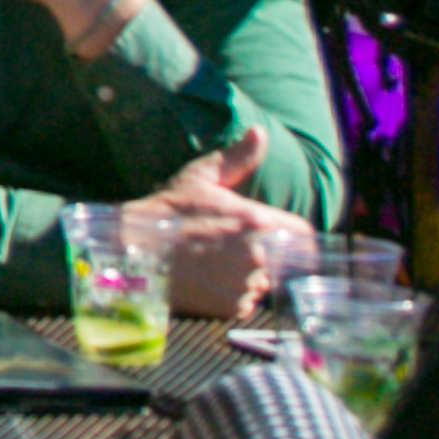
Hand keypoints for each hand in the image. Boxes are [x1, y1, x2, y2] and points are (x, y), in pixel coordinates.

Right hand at [134, 137, 308, 319]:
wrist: (136, 251)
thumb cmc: (168, 211)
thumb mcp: (201, 176)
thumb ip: (238, 157)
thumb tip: (261, 131)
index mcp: (257, 222)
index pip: (303, 235)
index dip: (292, 234)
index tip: (277, 235)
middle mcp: (257, 256)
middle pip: (281, 260)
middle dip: (264, 255)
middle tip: (230, 247)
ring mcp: (245, 284)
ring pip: (262, 282)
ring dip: (248, 277)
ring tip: (216, 264)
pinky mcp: (232, 307)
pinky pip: (245, 302)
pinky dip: (233, 295)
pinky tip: (209, 281)